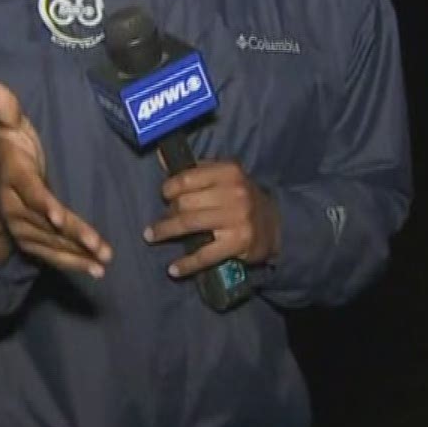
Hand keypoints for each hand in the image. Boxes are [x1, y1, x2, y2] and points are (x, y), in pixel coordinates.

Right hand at [0, 80, 112, 277]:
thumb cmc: (11, 152)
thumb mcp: (9, 128)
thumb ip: (7, 110)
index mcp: (15, 179)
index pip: (31, 193)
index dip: (45, 205)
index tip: (60, 217)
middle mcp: (17, 209)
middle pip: (47, 224)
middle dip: (73, 236)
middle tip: (99, 246)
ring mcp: (24, 229)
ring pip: (52, 244)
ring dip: (77, 254)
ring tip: (104, 260)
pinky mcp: (33, 242)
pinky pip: (53, 255)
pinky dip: (73, 263)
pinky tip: (96, 270)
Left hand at [143, 160, 280, 279]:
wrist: (276, 224)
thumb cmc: (240, 197)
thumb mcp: (224, 176)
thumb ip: (195, 169)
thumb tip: (161, 157)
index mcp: (228, 171)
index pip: (186, 179)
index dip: (169, 188)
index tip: (165, 196)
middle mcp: (234, 192)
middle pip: (185, 202)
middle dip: (169, 212)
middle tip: (163, 219)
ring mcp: (237, 218)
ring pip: (189, 224)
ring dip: (165, 232)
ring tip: (152, 236)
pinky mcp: (238, 243)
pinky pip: (204, 254)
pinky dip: (186, 264)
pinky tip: (173, 269)